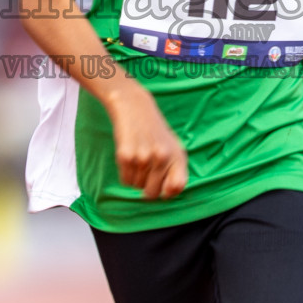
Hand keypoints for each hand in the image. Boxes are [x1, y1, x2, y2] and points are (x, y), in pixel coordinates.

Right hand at [105, 84, 187, 198]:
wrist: (135, 107)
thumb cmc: (155, 133)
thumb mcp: (173, 148)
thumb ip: (176, 172)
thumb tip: (168, 194)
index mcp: (177, 156)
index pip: (177, 187)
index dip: (168, 191)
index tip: (162, 186)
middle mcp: (162, 158)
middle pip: (153, 193)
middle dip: (148, 186)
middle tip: (146, 170)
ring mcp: (143, 158)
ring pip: (137, 186)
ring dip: (136, 177)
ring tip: (138, 157)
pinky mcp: (126, 156)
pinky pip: (125, 181)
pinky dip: (125, 174)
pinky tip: (129, 157)